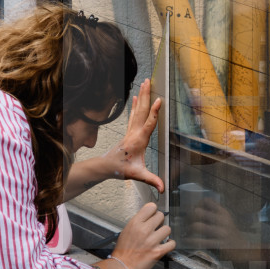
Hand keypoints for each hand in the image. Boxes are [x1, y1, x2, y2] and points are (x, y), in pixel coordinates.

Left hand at [103, 78, 163, 192]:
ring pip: (137, 110)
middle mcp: (134, 132)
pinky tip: (135, 98)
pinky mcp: (129, 131)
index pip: (149, 123)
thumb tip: (163, 188)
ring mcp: (131, 130)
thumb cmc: (122, 169)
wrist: (106, 166)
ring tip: (144, 83)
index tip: (159, 100)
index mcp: (139, 140)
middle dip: (146, 95)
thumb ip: (151, 180)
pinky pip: (133, 115)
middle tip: (148, 80)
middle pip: (142, 110)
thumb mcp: (138, 175)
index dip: (155, 112)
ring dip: (141, 96)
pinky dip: (135, 105)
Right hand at [108, 202, 174, 268]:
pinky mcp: (158, 252)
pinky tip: (166, 244)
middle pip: (161, 216)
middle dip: (159, 221)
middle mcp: (144, 230)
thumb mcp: (126, 231)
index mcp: (135, 223)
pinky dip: (170, 244)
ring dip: (164, 233)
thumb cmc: (122, 251)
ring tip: (160, 237)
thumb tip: (149, 218)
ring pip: (167, 228)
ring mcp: (151, 241)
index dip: (153, 211)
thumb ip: (138, 223)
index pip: (151, 207)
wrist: (122, 267)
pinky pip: (172, 243)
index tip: (153, 215)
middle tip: (156, 227)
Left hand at [185, 198, 249, 251]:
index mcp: (223, 212)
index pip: (207, 201)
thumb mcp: (225, 219)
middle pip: (199, 212)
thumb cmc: (230, 232)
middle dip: (190, 217)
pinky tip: (188, 241)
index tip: (192, 209)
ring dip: (190, 229)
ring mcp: (220, 232)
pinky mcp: (218, 244)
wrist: (242, 248)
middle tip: (187, 221)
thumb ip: (214, 213)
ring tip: (188, 231)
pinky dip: (191, 241)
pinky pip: (200, 241)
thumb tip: (196, 208)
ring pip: (198, 226)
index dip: (197, 204)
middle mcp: (222, 220)